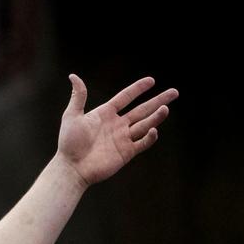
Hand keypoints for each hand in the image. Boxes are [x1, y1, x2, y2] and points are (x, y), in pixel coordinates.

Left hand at [57, 74, 178, 186]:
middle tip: (174, 92)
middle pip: (142, 109)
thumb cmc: (69, 143)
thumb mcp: (72, 116)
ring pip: (145, 124)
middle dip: (158, 100)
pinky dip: (149, 137)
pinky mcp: (126, 153)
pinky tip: (154, 129)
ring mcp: (123, 138)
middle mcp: (117, 124)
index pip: (126, 97)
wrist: (72, 167)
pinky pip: (142, 143)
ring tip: (166, 108)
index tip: (151, 80)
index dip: (138, 89)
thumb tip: (73, 76)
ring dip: (156, 117)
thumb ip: (78, 96)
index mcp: (105, 113)